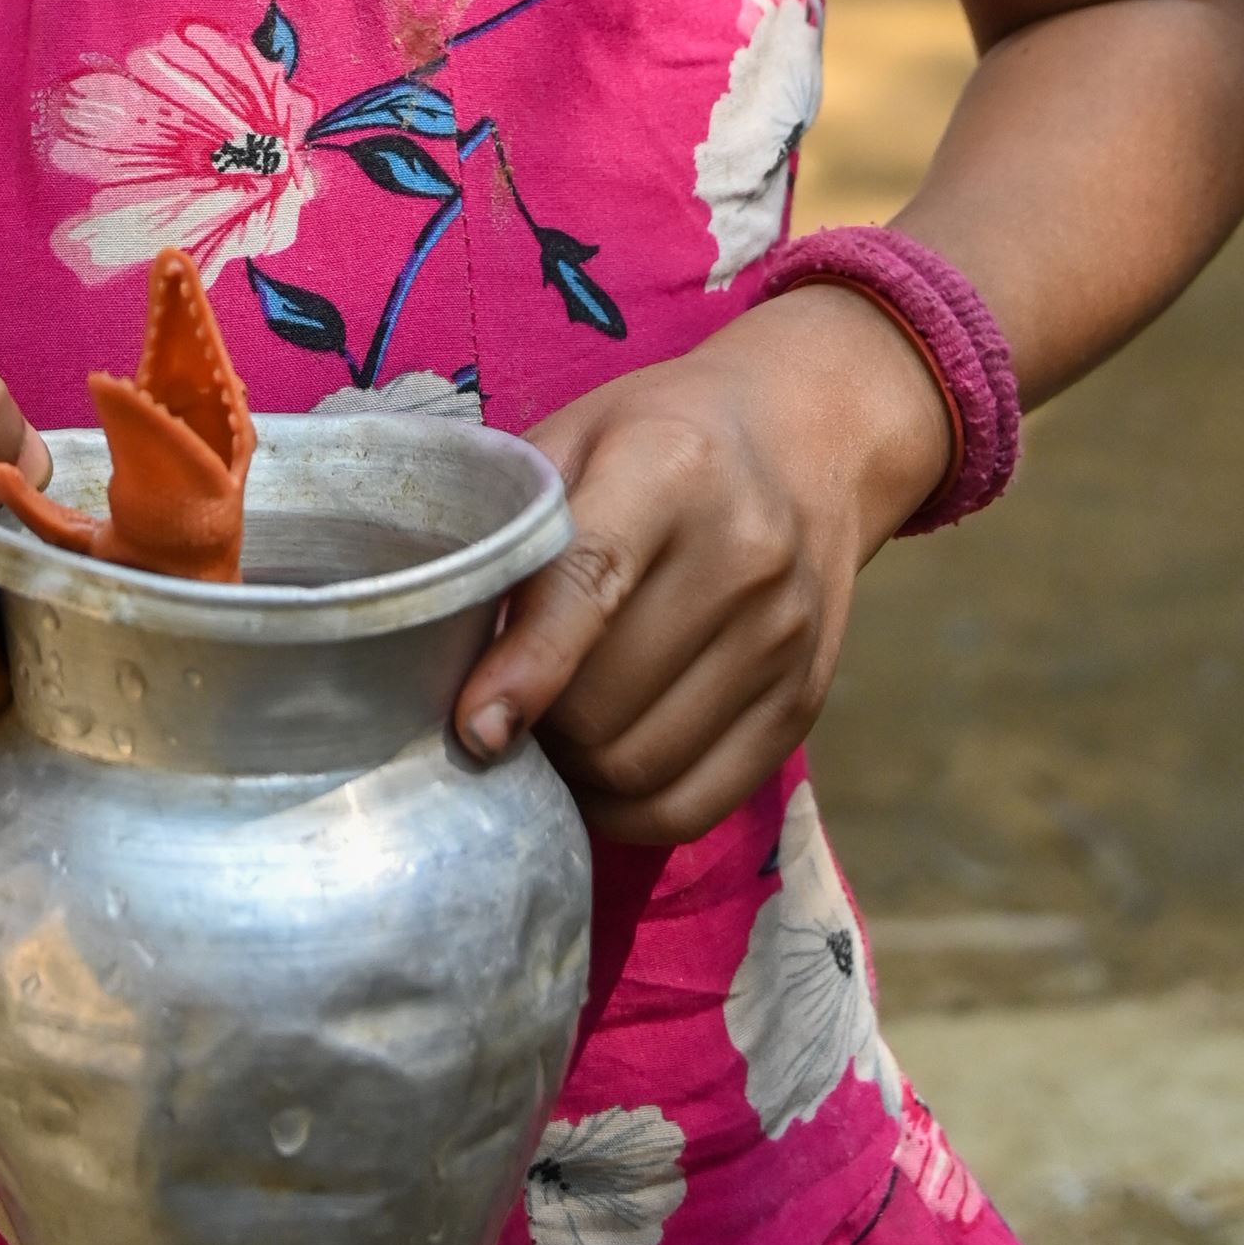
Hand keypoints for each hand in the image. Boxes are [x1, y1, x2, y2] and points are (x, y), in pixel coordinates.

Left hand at [454, 288, 952, 843]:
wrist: (809, 436)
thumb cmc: (662, 434)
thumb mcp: (579, 432)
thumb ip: (514, 522)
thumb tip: (434, 639)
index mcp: (671, 466)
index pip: (589, 586)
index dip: (524, 669)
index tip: (473, 728)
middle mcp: (742, 554)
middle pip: (608, 701)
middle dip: (537, 726)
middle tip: (501, 708)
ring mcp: (783, 636)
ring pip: (644, 767)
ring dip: (576, 775)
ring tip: (547, 736)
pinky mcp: (803, 702)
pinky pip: (696, 805)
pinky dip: (627, 812)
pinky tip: (596, 776)